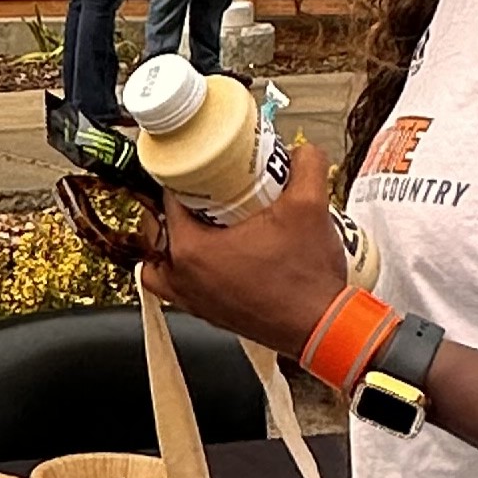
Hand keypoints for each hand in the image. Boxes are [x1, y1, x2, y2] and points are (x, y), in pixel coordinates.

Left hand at [137, 141, 354, 356]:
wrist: (321, 327)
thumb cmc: (307, 280)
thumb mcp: (311, 207)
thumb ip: (307, 166)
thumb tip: (303, 151)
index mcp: (192, 250)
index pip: (167, 200)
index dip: (182, 178)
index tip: (199, 169)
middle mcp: (182, 279)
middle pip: (155, 231)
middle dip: (173, 208)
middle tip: (201, 194)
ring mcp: (192, 301)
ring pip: (158, 265)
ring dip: (169, 243)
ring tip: (198, 225)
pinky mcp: (207, 315)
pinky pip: (177, 289)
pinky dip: (183, 272)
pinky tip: (212, 257)